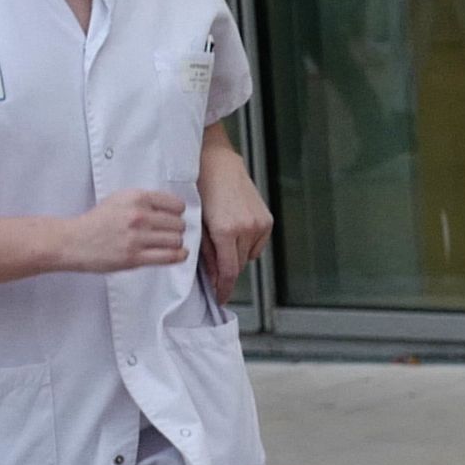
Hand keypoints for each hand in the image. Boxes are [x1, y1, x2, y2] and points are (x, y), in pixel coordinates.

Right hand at [67, 188, 187, 272]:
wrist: (73, 241)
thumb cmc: (96, 222)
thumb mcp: (120, 199)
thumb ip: (144, 201)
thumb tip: (170, 209)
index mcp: (136, 198)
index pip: (176, 205)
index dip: (177, 212)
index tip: (175, 217)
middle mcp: (139, 216)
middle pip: (178, 224)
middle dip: (176, 229)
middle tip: (170, 233)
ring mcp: (137, 237)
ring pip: (176, 240)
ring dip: (175, 243)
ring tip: (168, 244)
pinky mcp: (135, 257)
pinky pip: (168, 256)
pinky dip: (178, 256)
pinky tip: (179, 254)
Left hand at [198, 160, 273, 303]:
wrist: (218, 165)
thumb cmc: (202, 190)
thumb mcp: (198, 225)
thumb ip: (207, 254)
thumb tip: (214, 276)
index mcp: (226, 230)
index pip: (229, 271)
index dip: (224, 289)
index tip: (220, 298)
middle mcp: (247, 228)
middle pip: (239, 265)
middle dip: (227, 270)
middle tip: (214, 267)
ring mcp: (259, 224)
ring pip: (249, 256)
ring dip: (237, 256)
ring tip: (224, 241)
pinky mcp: (267, 220)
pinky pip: (258, 245)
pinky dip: (247, 245)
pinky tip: (237, 233)